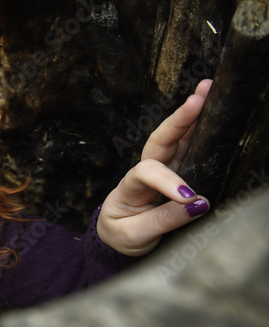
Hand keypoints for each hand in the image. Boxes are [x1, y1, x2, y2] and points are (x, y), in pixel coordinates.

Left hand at [97, 79, 212, 255]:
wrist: (115, 237)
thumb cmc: (122, 235)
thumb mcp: (135, 235)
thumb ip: (163, 221)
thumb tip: (198, 204)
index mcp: (128, 187)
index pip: (146, 174)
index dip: (168, 181)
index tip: (190, 197)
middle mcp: (143, 172)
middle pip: (160, 141)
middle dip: (179, 120)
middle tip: (199, 99)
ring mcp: (161, 169)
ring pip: (176, 139)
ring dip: (191, 115)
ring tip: (207, 90)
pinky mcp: (175, 172)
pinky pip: (188, 149)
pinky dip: (199, 130)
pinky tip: (210, 112)